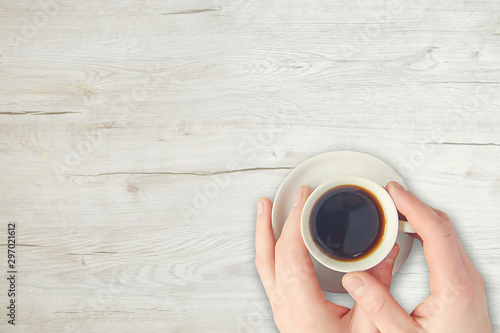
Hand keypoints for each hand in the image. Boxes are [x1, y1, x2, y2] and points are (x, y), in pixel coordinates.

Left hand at [255, 185, 399, 332]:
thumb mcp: (371, 326)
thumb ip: (379, 287)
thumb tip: (388, 252)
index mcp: (303, 309)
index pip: (291, 254)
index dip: (296, 222)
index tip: (304, 199)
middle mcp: (285, 309)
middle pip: (268, 258)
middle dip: (269, 224)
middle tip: (270, 201)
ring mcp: (281, 310)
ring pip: (264, 266)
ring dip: (264, 236)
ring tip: (265, 213)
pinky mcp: (285, 311)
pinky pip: (271, 274)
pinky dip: (272, 252)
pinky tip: (278, 243)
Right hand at [341, 182, 491, 332]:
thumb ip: (378, 306)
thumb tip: (353, 278)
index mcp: (455, 287)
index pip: (436, 231)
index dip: (412, 206)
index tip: (393, 192)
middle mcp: (466, 279)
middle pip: (443, 225)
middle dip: (414, 205)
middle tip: (388, 196)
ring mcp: (467, 281)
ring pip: (446, 234)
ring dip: (420, 217)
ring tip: (394, 211)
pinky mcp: (463, 286)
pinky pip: (446, 247)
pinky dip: (426, 232)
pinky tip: (409, 234)